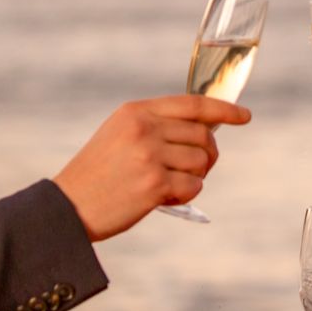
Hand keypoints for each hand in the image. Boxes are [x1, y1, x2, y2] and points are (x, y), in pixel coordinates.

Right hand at [53, 95, 250, 239]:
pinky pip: (194, 186)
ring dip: (193, 177)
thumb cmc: (98, 174)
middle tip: (193, 170)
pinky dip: (186, 195)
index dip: (223, 109)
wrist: (68, 206)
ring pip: (201, 162)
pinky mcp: (154, 184)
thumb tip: (204, 131)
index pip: (192, 104)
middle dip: (207, 155)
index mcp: (136, 111)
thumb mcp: (120, 134)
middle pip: (203, 135)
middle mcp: (144, 128)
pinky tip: (164, 199)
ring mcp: (150, 155)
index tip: (244, 116)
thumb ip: (156, 125)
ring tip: (169, 186)